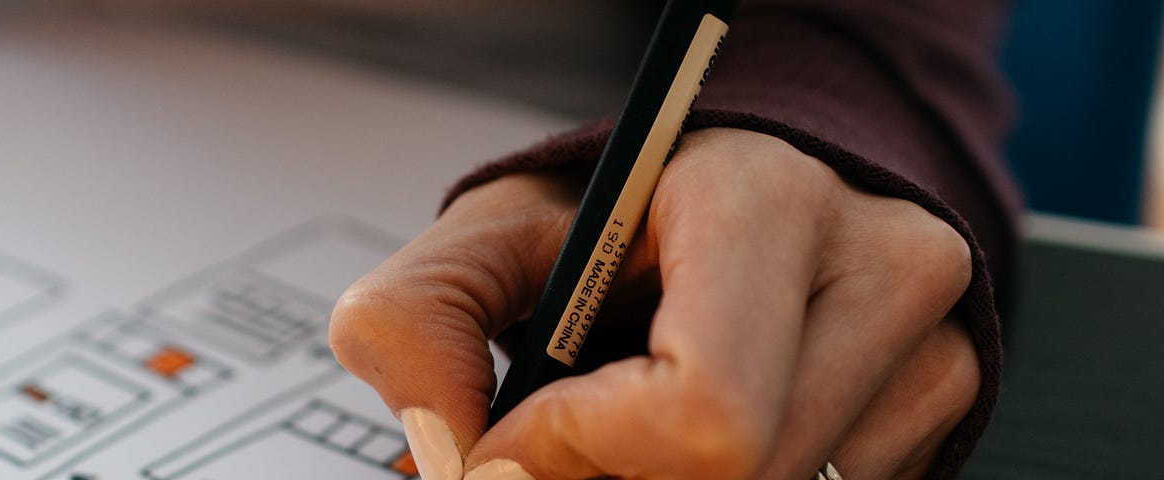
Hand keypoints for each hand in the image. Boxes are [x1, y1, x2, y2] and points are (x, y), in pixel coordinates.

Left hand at [329, 128, 978, 479]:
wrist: (745, 190)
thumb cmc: (623, 212)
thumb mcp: (493, 234)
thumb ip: (421, 320)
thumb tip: (447, 451)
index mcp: (763, 199)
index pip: (702, 409)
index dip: (578, 452)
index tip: (515, 437)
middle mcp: (878, 264)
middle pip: (748, 477)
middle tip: (562, 448)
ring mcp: (932, 344)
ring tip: (628, 425)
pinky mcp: (948, 407)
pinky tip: (697, 437)